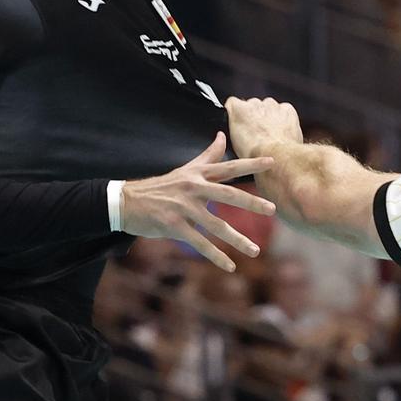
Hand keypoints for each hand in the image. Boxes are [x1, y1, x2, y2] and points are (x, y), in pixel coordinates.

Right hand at [117, 133, 274, 271]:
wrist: (127, 201)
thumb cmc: (161, 186)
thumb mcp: (185, 169)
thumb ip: (207, 155)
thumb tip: (222, 134)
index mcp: (198, 175)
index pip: (228, 168)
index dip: (250, 164)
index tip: (272, 162)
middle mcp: (193, 188)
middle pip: (227, 194)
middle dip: (251, 202)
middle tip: (273, 209)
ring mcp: (183, 207)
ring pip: (216, 224)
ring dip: (237, 239)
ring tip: (256, 251)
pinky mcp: (173, 225)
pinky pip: (199, 242)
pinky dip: (216, 256)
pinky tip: (230, 266)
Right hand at [224, 96, 304, 158]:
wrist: (279, 156)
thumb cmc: (256, 153)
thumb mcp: (232, 142)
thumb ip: (233, 126)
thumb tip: (235, 124)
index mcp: (239, 109)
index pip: (232, 104)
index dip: (237, 116)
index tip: (241, 125)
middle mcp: (255, 103)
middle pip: (252, 105)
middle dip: (254, 117)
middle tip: (256, 133)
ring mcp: (272, 105)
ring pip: (268, 107)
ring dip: (268, 117)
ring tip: (270, 134)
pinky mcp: (287, 109)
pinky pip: (283, 110)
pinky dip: (283, 118)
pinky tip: (281, 131)